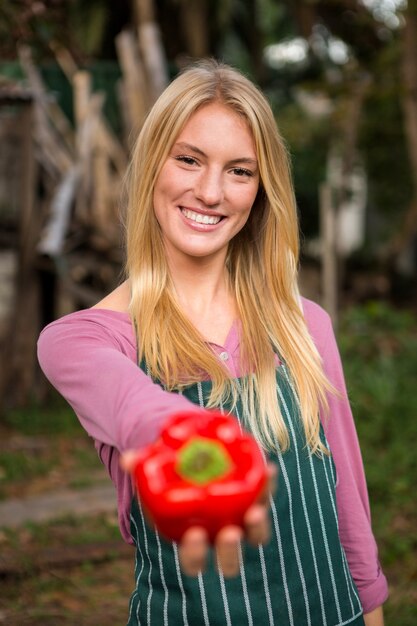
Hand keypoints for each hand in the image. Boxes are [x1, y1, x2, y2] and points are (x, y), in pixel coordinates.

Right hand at [122, 452, 276, 576]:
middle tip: (229, 533)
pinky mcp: (257, 498)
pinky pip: (265, 495)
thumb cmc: (172, 472)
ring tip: (256, 510)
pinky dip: (267, 484)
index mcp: (193, 539)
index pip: (193, 560)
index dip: (194, 554)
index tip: (194, 535)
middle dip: (230, 550)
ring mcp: (242, 521)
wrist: (197, 456)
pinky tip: (268, 469)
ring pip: (256, 535)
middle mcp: (220, 537)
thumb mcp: (156, 470)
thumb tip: (128, 458)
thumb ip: (142, 466)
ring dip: (258, 526)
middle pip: (229, 558)